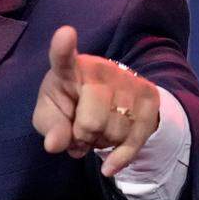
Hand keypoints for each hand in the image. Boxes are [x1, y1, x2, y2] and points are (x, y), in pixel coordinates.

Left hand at [32, 25, 160, 176]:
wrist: (106, 103)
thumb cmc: (69, 106)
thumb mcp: (50, 117)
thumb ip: (50, 128)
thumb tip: (54, 145)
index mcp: (69, 69)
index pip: (63, 57)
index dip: (63, 47)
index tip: (65, 34)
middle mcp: (100, 69)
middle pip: (92, 121)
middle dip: (84, 138)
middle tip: (80, 134)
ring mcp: (127, 79)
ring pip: (116, 132)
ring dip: (103, 144)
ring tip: (96, 134)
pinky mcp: (148, 95)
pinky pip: (137, 138)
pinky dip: (121, 158)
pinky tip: (109, 165)